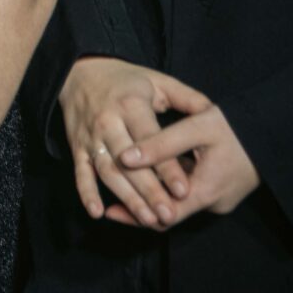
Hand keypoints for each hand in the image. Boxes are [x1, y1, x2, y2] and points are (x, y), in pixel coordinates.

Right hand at [60, 57, 208, 227]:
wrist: (78, 72)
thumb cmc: (125, 80)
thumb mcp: (157, 81)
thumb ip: (187, 97)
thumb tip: (216, 111)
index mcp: (131, 105)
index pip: (151, 140)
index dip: (167, 167)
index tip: (184, 190)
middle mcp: (108, 122)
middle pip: (129, 162)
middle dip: (149, 191)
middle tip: (169, 215)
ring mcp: (90, 137)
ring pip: (108, 171)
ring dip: (126, 197)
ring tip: (147, 219)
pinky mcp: (77, 146)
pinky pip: (79, 172)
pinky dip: (86, 192)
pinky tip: (97, 212)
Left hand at [118, 105, 259, 224]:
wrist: (275, 129)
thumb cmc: (237, 126)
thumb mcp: (198, 127)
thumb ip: (161, 144)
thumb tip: (125, 158)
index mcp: (207, 192)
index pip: (165, 215)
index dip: (136, 214)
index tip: (110, 210)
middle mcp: (213, 202)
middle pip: (170, 213)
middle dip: (141, 207)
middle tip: (110, 206)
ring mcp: (219, 198)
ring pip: (179, 203)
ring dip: (155, 195)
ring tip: (124, 187)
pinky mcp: (221, 189)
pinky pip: (190, 194)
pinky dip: (170, 187)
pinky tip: (150, 173)